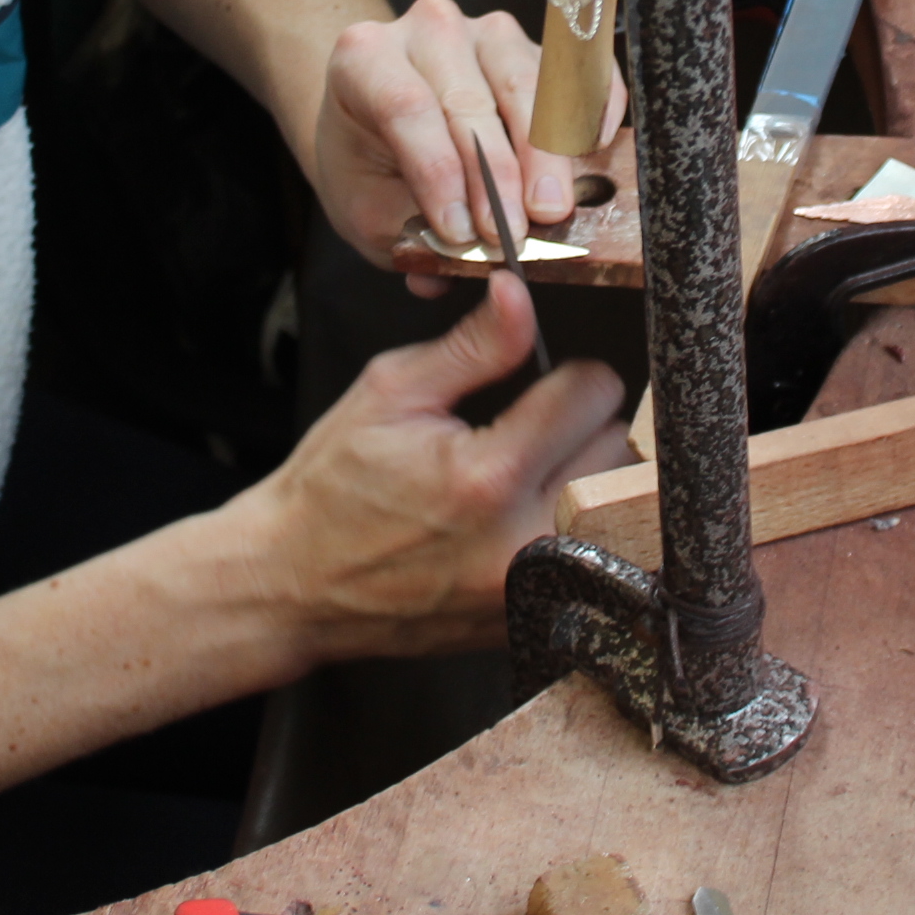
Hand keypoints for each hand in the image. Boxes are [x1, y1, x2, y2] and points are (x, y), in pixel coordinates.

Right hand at [234, 275, 626, 657]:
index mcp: (487, 476)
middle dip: (581, 427)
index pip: (592, 393)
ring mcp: (534, 590)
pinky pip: (598, 556)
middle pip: (618, 450)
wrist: (294, 583)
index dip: (566, 376)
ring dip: (589, 479)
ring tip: (532, 476)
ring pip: (619, 505)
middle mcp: (524, 540)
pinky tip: (525, 520)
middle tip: (530, 431)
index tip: (539, 386)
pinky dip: (577, 530)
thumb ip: (471, 345)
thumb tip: (521, 295)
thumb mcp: (389, 392)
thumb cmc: (334, 489)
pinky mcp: (536, 619)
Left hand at [313, 0, 627, 288]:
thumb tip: (438, 279)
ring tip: (551, 209)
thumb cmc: (372, 161)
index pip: (406, 106)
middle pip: (470, 99)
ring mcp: (486, 33)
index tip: (460, 230)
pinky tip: (591, 156)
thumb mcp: (369, 209)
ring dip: (545, 153)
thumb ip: (405, 237)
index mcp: (365, 58)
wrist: (382, 118)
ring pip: (526, 82)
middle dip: (497, 174)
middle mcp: (428, 30)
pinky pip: (575, 70)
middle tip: (515, 232)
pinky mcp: (535, 46)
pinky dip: (589, 111)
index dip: (438, 170)